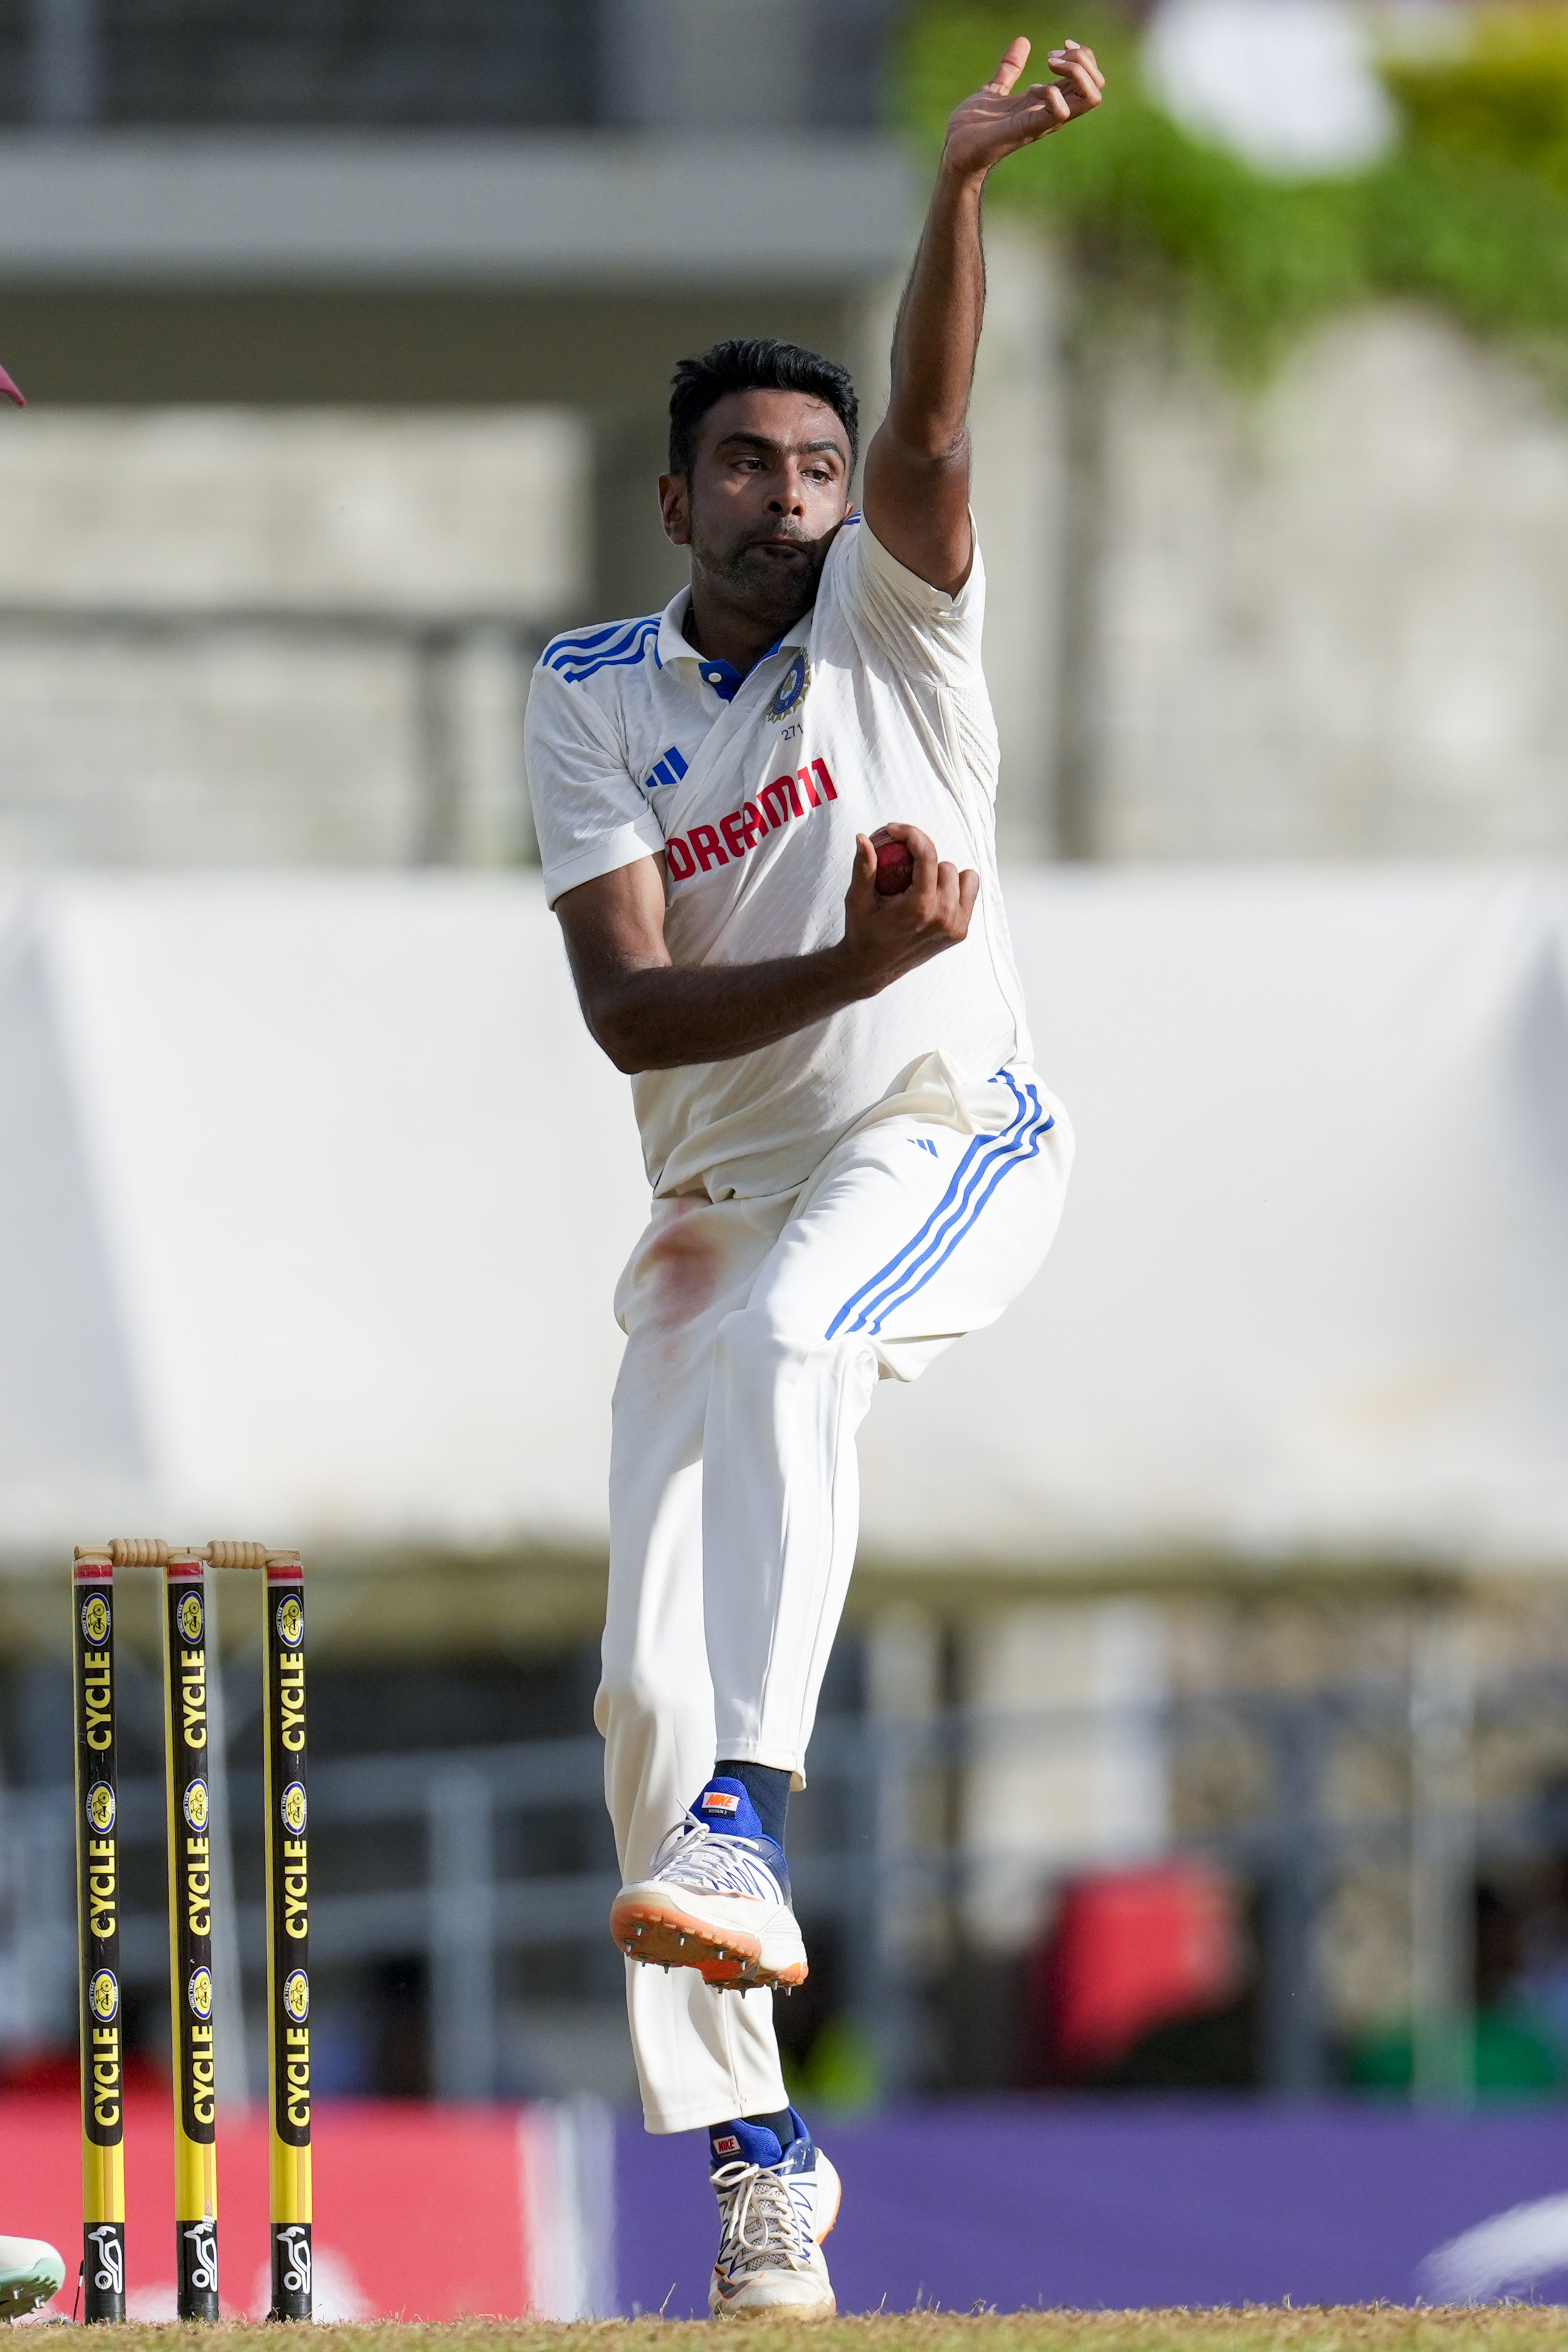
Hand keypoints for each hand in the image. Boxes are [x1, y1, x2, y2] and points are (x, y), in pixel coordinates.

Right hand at [836, 823, 979, 995]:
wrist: (873, 967)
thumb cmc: (863, 930)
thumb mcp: (857, 898)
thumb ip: (863, 867)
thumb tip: (863, 836)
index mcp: (919, 907)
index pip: (928, 856)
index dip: (912, 834)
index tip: (896, 830)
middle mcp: (943, 917)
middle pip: (946, 865)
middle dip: (925, 861)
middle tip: (904, 868)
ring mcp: (955, 926)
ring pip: (965, 878)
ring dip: (944, 875)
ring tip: (922, 883)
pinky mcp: (960, 933)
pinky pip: (970, 895)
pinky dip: (954, 890)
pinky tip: (934, 895)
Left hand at [941, 35, 1103, 179]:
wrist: (954, 152)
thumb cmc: (974, 128)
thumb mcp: (995, 89)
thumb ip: (1010, 68)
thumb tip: (1023, 42)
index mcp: (1047, 103)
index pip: (1089, 80)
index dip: (1082, 57)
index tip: (1060, 48)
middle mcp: (1051, 113)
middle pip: (1096, 87)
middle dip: (1082, 61)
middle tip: (1053, 56)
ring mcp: (1043, 122)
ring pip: (1090, 98)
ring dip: (1075, 72)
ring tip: (1048, 65)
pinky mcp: (1028, 129)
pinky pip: (1059, 111)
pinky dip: (1051, 92)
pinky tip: (1032, 88)